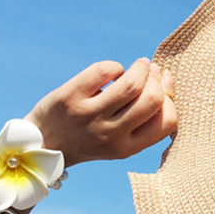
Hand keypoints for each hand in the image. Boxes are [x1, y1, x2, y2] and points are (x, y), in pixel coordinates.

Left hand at [25, 58, 176, 166]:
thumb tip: (166, 80)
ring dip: (141, 68)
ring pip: (130, 83)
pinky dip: (115, 66)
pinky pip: (103, 70)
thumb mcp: (120, 143)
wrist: (44, 144)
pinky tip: (112, 71)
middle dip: (157, 80)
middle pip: (151, 100)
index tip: (164, 84)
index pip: (167, 121)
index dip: (170, 98)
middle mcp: (110, 134)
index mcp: (127, 148)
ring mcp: (89, 115)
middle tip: (152, 71)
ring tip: (141, 65)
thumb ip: (143, 122)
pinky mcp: (70, 96)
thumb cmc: (90, 139)